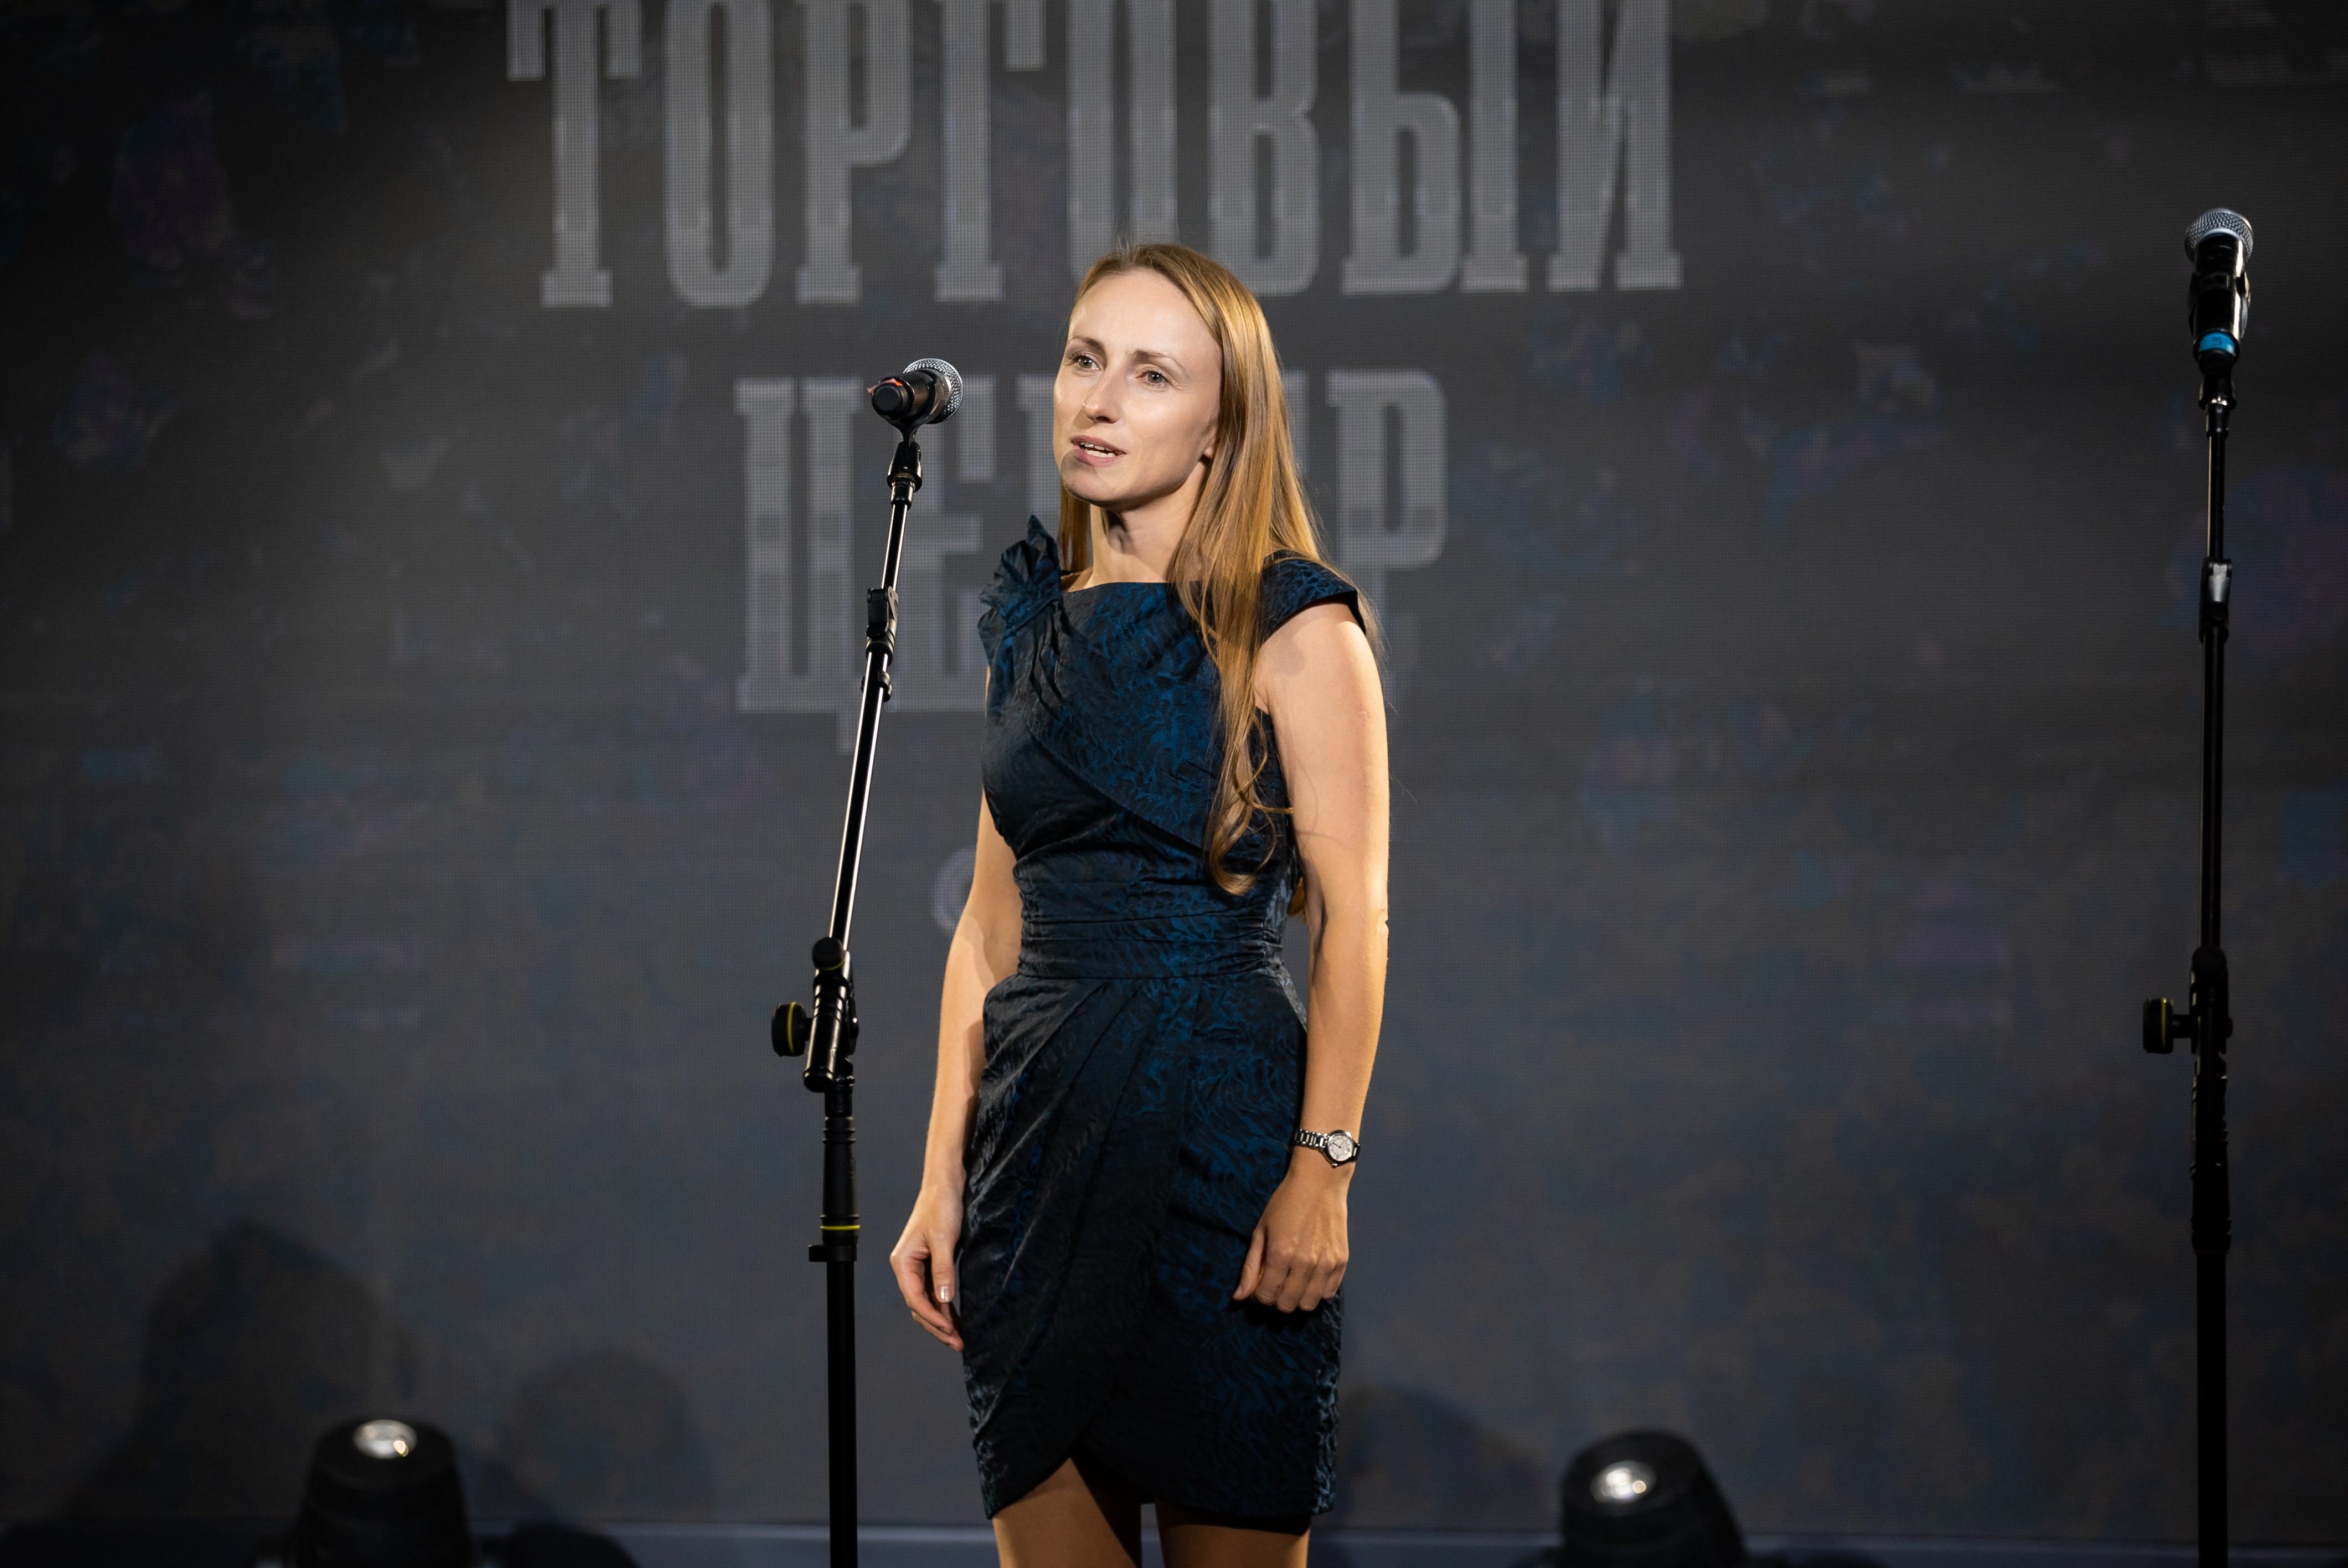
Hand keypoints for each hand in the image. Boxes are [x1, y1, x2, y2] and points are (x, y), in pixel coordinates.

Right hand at [891, 1183, 964, 1348]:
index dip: (932, 1317)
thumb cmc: (941, 1206)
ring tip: (958, 1338)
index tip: (950, 1331)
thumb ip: (943, 1269)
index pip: (914, 1299)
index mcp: (902, 1262)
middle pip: (918, 1306)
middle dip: (937, 1326)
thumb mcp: (943, 1238)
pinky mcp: (931, 1264)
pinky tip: (956, 1318)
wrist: (946, 1185)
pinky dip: (944, 1306)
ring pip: (926, 1302)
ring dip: (941, 1320)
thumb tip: (943, 1299)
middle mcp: (907, 1267)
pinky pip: (934, 1292)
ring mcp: (918, 1267)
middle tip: (958, 1343)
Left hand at [1232, 1151, 1350, 1311]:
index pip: (1267, 1297)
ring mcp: (1326, 1263)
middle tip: (1276, 1285)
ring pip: (1309, 1304)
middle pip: (1287, 1305)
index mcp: (1280, 1254)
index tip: (1260, 1287)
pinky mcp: (1342, 1261)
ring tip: (1293, 1283)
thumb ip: (1250, 1266)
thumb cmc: (1285, 1204)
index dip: (1259, 1297)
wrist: (1319, 1183)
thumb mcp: (1261, 1230)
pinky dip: (1318, 1291)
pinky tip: (1310, 1277)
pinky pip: (1329, 1293)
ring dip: (1297, 1299)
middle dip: (1277, 1300)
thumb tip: (1239, 1297)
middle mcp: (1305, 1263)